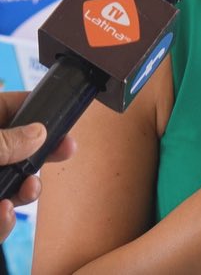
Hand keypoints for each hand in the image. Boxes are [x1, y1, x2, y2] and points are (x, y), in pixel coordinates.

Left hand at [0, 91, 76, 241]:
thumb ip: (6, 139)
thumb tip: (39, 132)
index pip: (13, 107)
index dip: (39, 110)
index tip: (63, 118)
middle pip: (20, 148)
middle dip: (42, 156)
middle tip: (67, 150)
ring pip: (13, 186)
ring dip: (25, 192)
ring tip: (26, 191)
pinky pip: (0, 217)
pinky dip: (5, 221)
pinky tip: (3, 215)